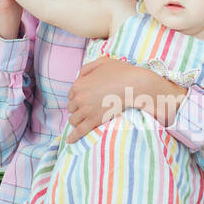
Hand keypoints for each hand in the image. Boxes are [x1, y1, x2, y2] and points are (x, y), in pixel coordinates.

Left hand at [65, 57, 185, 141]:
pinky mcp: (94, 120)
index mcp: (79, 84)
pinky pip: (79, 131)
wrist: (133, 85)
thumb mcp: (101, 62)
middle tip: (86, 109)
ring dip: (77, 120)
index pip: (71, 95)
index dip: (77, 97)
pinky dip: (73, 137)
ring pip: (74, 120)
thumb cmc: (120, 72)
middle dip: (77, 109)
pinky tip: (70, 141)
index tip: (83, 99)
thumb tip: (78, 77)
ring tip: (81, 122)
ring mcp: (86, 110)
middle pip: (71, 108)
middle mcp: (79, 98)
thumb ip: (87, 68)